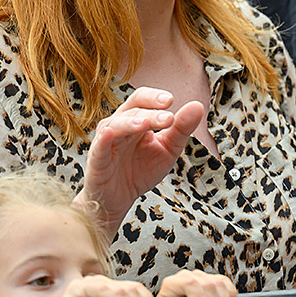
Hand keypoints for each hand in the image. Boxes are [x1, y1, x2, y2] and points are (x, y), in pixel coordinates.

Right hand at [79, 87, 205, 235]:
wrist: (120, 198)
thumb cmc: (142, 169)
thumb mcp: (169, 149)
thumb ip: (182, 129)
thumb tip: (198, 105)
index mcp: (136, 119)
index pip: (142, 100)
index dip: (154, 97)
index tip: (171, 100)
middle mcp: (119, 125)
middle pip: (132, 110)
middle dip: (150, 112)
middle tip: (169, 118)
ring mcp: (106, 141)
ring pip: (116, 125)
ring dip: (131, 123)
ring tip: (147, 124)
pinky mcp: (97, 160)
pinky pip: (99, 147)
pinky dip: (104, 139)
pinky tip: (109, 133)